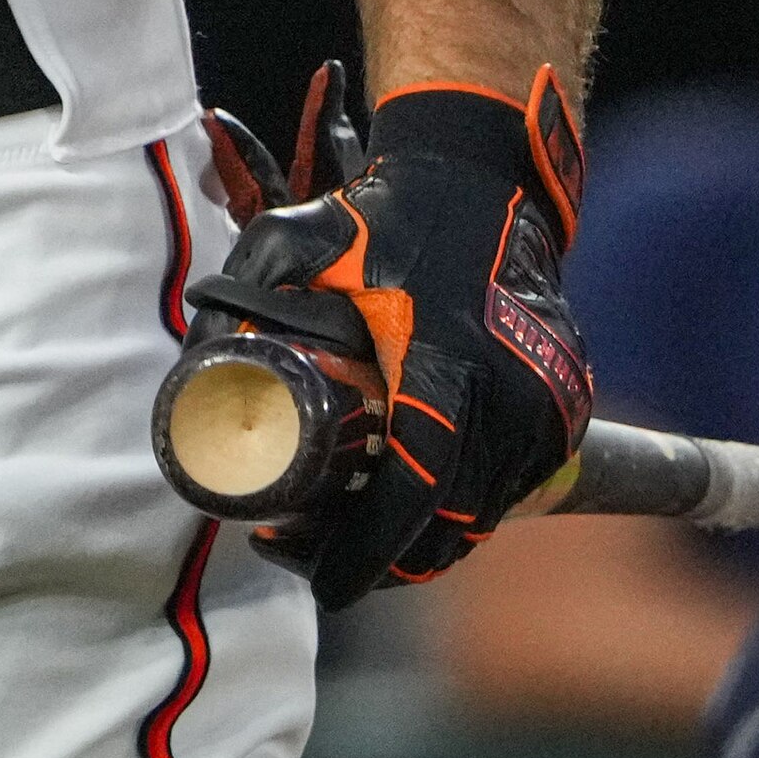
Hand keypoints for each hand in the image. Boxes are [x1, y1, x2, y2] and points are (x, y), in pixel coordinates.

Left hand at [177, 71, 594, 605]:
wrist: (485, 177)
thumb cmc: (390, 215)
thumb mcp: (300, 239)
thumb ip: (243, 295)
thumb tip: (193, 368)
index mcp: (446, 362)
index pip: (414, 488)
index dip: (367, 550)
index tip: (323, 581)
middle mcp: (511, 396)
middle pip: (450, 525)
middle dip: (382, 561)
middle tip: (310, 555)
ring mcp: (548, 407)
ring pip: (483, 516)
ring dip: (422, 541)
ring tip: (349, 533)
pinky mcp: (565, 409)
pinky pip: (511, 488)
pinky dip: (461, 509)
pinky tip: (409, 503)